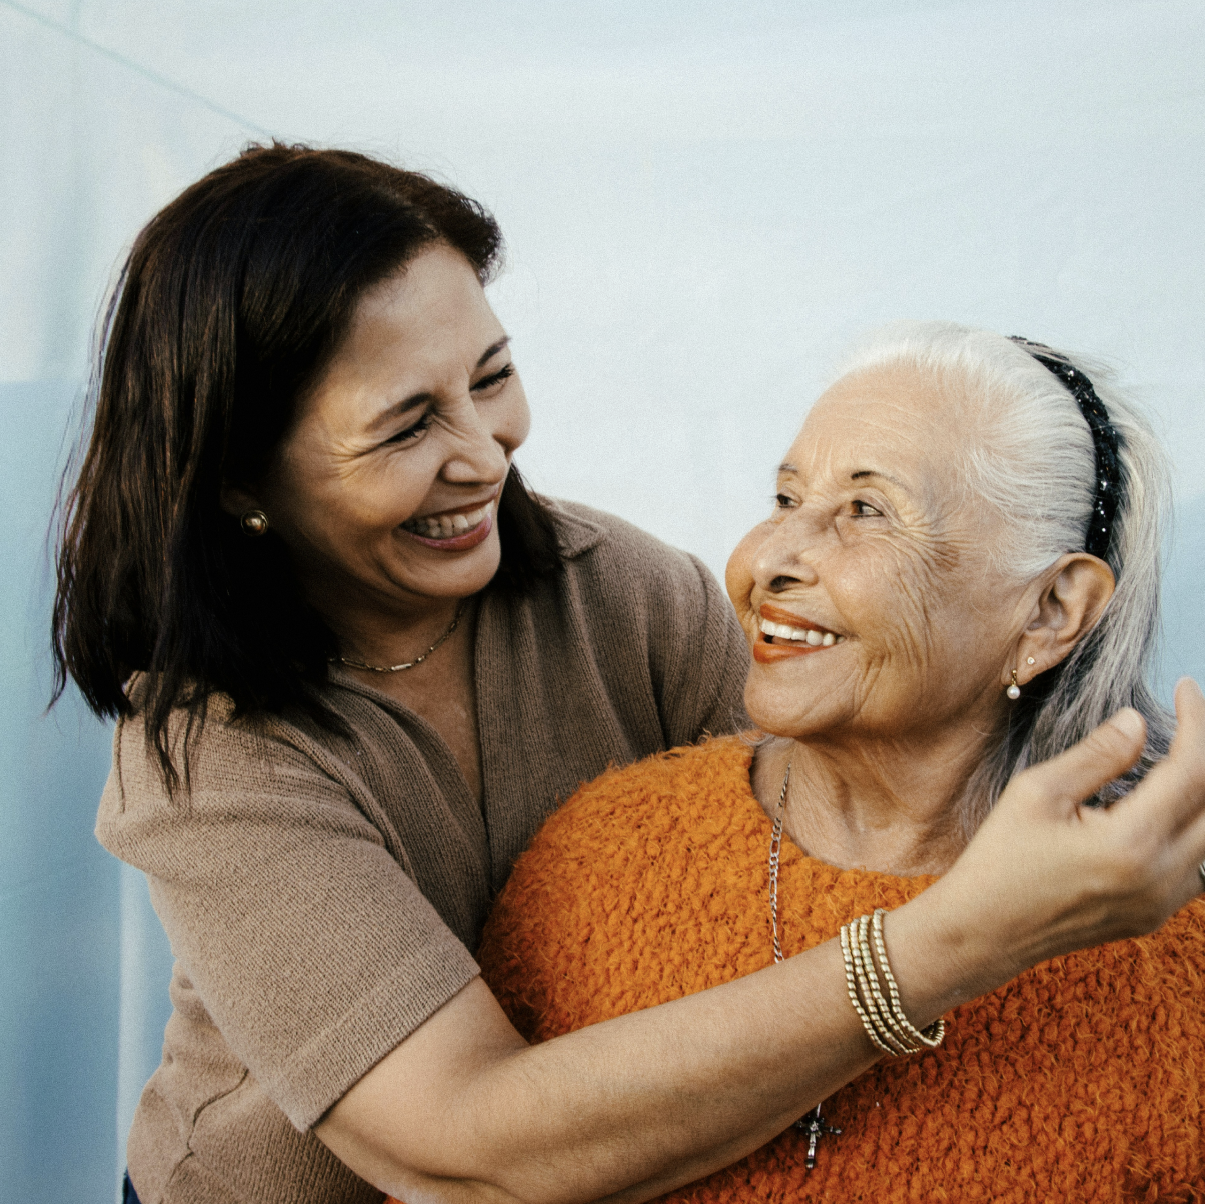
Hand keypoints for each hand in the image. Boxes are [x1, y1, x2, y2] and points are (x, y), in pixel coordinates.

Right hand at [913, 678, 1204, 1006]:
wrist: (983, 931)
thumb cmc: (1000, 858)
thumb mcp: (1037, 792)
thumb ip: (1096, 755)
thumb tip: (1138, 721)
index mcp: (1132, 843)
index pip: (1193, 771)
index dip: (1198, 723)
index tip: (1187, 688)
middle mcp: (1161, 877)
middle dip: (1204, 754)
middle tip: (1187, 720)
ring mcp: (1162, 902)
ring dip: (1198, 794)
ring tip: (1168, 759)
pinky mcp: (1153, 915)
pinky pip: (1196, 865)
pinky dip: (1190, 826)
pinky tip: (1154, 806)